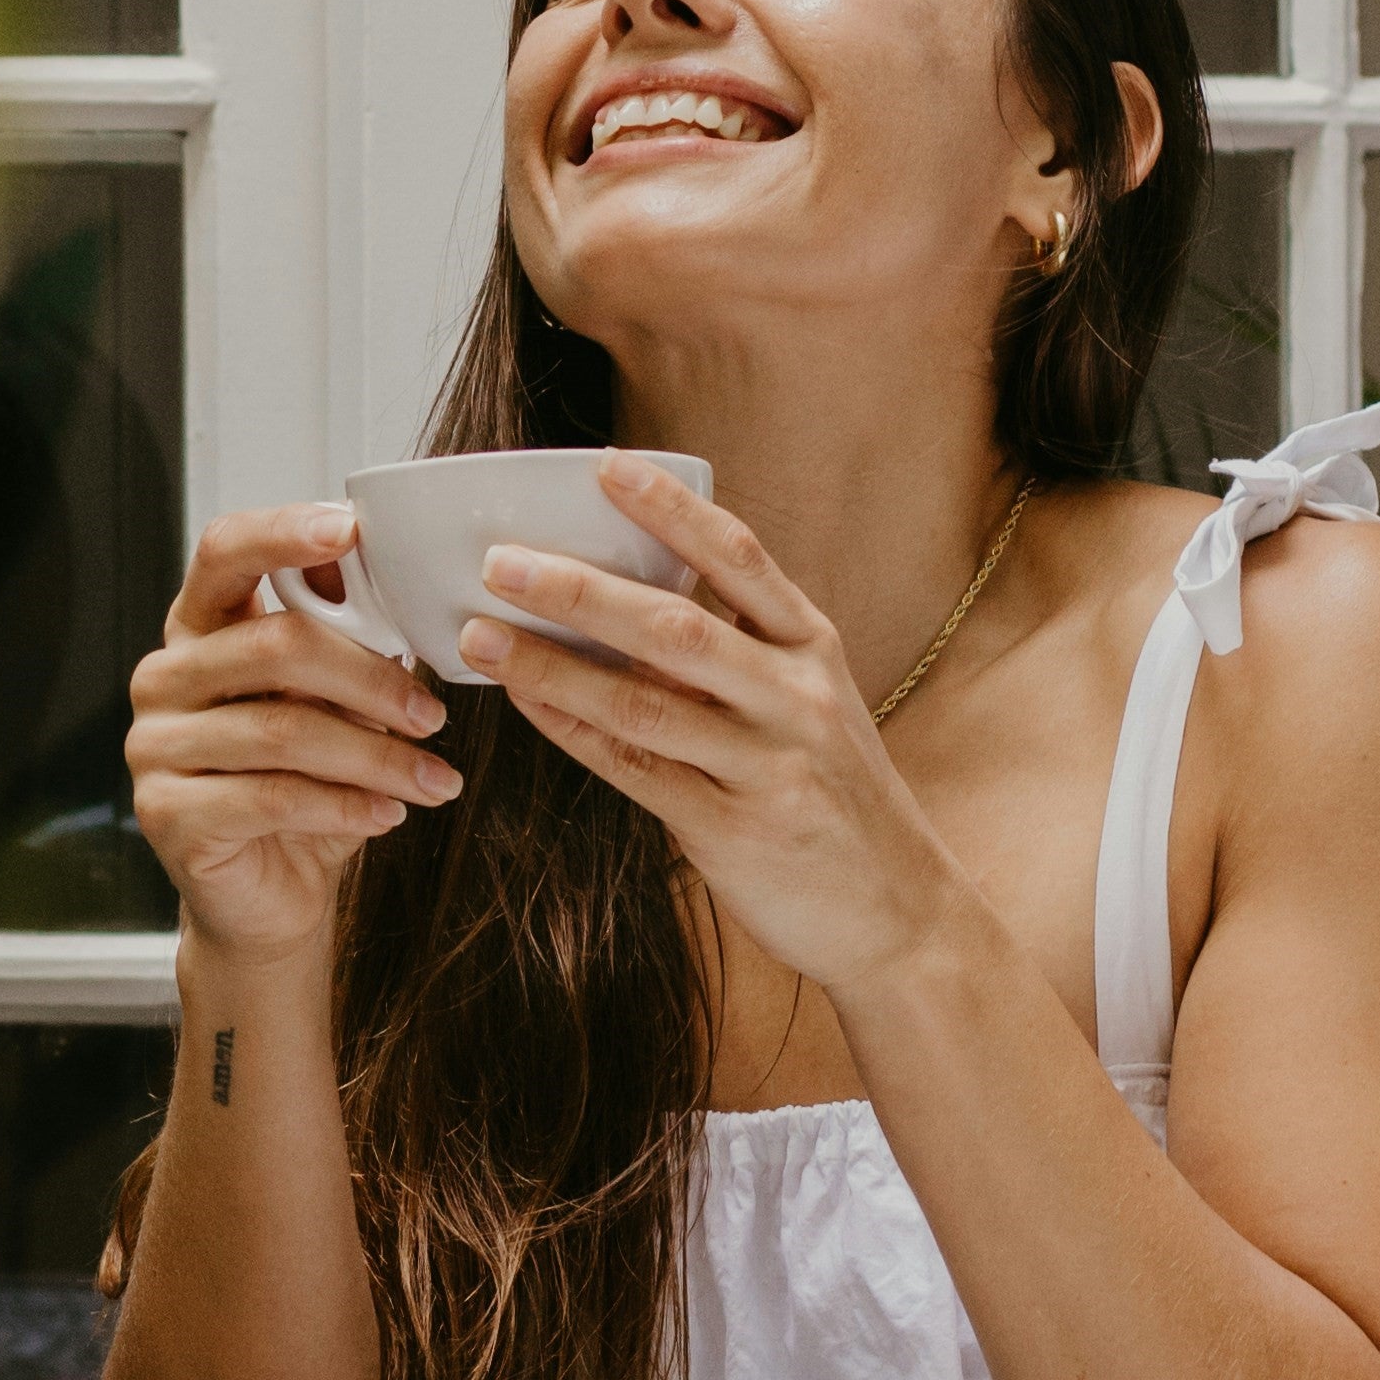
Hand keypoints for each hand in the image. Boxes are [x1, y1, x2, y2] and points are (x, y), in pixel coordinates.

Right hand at [128, 505, 462, 958]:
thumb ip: (354, 647)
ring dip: (376, 756)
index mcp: (202, 626)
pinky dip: (346, 806)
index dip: (283, 534)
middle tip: (433, 715)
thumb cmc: (309, 784)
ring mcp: (154, 746)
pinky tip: (389, 813)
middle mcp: (166, 676)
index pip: (225, 552)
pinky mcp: (165, 813)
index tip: (349, 529)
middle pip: (274, 645)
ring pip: (283, 731)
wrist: (272, 894)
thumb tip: (405, 596)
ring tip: (433, 779)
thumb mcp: (341, 704)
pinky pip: (272, 798)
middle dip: (370, 679)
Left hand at [461, 459, 961, 994]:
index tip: (605, 466)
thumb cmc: (838, 800)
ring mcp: (767, 766)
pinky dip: (573, 732)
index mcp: (814, 650)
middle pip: (675, 627)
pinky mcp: (733, 830)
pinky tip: (526, 703)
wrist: (899, 913)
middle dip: (579, 589)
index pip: (740, 558)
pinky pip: (635, 771)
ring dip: (552, 665)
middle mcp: (795, 699)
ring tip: (480, 635)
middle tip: (501, 561)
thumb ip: (743, 655)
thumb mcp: (815, 707)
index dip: (671, 509)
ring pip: (642, 702)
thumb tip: (632, 600)